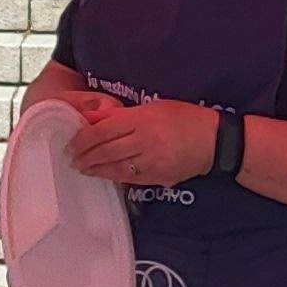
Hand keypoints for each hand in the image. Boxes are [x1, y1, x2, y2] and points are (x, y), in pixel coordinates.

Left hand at [67, 98, 217, 186]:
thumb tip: (90, 117)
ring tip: (83, 169)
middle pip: (106, 151)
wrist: (216, 140)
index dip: (83, 139)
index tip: (70, 144)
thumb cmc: (184, 117)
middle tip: (71, 159)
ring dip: (96, 170)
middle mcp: (146, 140)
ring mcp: (153, 161)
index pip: (103, 131)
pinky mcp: (160, 176)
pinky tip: (104, 176)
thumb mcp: (153, 106)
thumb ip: (120, 114)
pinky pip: (132, 179)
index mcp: (143, 119)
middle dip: (85, 157)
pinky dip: (115, 177)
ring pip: (116, 168)